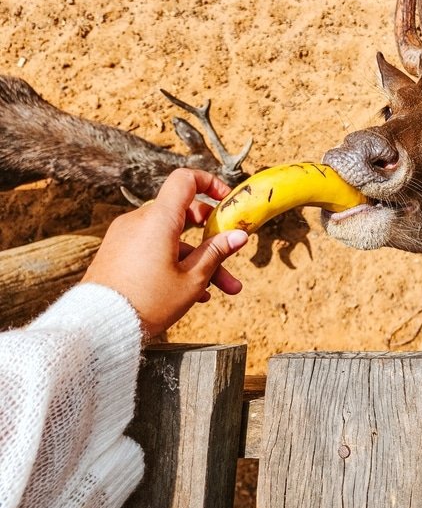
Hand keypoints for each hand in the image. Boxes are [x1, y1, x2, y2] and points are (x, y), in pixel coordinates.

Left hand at [83, 168, 249, 338]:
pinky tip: (191, 292)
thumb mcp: (192, 279)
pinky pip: (152, 249)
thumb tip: (239, 235)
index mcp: (159, 219)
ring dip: (196, 259)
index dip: (209, 184)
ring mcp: (125, 236)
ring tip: (219, 289)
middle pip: (183, 216)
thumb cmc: (147, 302)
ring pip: (171, 239)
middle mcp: (139, 221)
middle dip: (211, 238)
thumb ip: (217, 252)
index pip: (185, 180)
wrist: (97, 327)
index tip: (226, 200)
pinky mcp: (117, 252)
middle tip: (231, 252)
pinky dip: (173, 262)